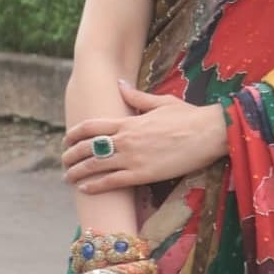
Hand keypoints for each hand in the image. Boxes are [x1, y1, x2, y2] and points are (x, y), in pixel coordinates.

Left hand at [62, 81, 227, 193]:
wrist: (209, 133)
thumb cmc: (188, 116)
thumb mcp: (161, 101)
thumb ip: (137, 97)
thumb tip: (120, 84)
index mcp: (129, 121)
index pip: (92, 126)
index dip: (74, 133)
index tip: (67, 140)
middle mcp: (126, 139)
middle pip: (88, 147)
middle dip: (71, 155)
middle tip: (63, 161)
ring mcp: (133, 158)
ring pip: (95, 166)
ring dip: (78, 172)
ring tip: (68, 177)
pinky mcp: (143, 175)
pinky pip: (112, 182)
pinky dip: (95, 186)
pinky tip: (85, 189)